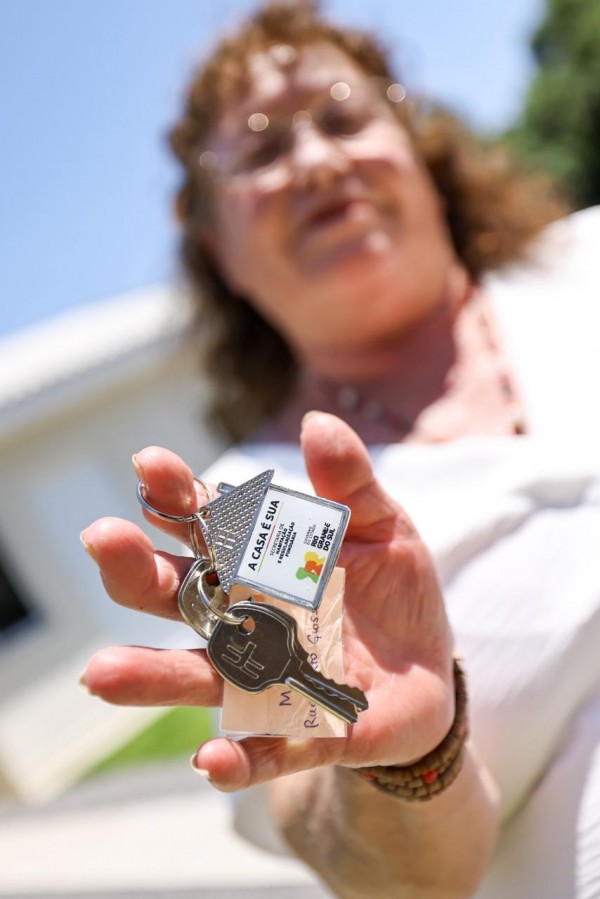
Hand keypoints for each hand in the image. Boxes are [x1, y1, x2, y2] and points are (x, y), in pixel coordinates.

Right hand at [82, 412, 453, 790]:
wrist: (430, 669)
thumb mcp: (384, 526)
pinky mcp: (307, 730)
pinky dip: (240, 758)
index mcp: (258, 561)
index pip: (206, 525)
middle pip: (178, 595)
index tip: (149, 464)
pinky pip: (268, 749)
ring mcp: (268, 678)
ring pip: (200, 676)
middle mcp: (244, 619)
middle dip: (137, 569)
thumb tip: (317, 424)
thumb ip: (351, 483)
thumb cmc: (395, 588)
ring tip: (100, 674)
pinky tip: (210, 762)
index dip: (178, 494)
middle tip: (103, 538)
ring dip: (152, 675)